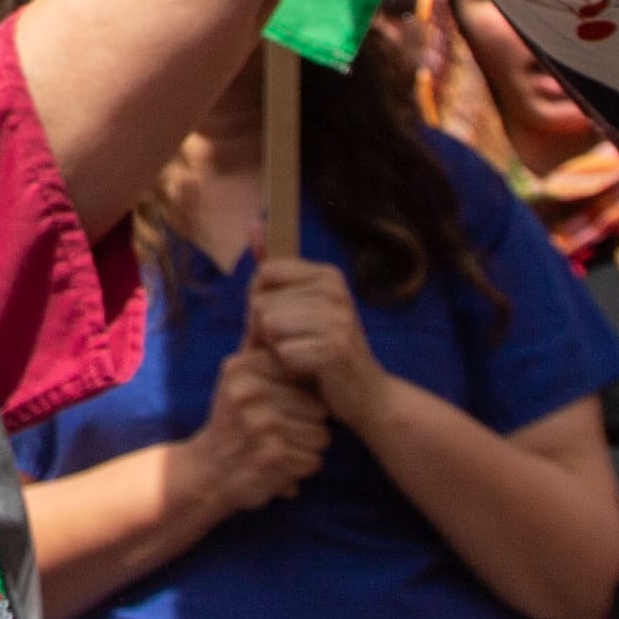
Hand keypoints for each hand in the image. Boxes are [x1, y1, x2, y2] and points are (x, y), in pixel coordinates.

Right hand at [182, 344, 331, 513]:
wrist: (205, 471)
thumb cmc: (233, 421)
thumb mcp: (238, 379)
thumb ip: (263, 350)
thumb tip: (287, 307)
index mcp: (243, 367)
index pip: (304, 375)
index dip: (303, 394)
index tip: (283, 406)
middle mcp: (248, 392)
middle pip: (319, 406)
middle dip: (309, 423)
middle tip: (281, 431)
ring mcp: (258, 425)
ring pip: (321, 435)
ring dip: (308, 447)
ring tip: (281, 446)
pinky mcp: (269, 456)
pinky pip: (313, 461)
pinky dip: (302, 467)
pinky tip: (279, 464)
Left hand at [244, 252, 390, 428]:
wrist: (366, 395)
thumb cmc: (322, 348)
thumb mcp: (299, 305)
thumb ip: (274, 267)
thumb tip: (253, 222)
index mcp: (327, 275)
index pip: (264, 274)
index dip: (261, 302)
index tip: (283, 320)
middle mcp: (336, 291)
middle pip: (261, 302)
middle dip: (266, 331)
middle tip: (296, 345)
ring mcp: (339, 319)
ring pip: (269, 326)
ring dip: (277, 349)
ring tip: (302, 356)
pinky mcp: (335, 349)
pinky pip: (283, 352)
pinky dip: (289, 367)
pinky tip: (309, 372)